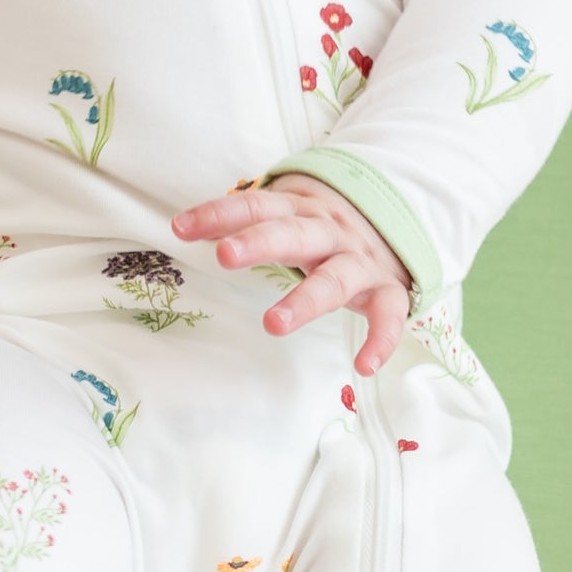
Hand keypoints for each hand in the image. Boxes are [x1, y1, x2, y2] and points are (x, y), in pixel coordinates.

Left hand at [173, 173, 411, 373]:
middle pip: (295, 233)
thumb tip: (185, 227)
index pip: (257, 205)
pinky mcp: (387, 289)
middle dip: (260, 243)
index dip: (219, 214)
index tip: (180, 228)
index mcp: (301, 209)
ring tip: (273, 324)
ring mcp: (361, 260)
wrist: (392, 224)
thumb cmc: (321, 228)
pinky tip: (364, 366)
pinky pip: (390, 314)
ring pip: (336, 277)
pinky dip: (382, 339)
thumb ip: (247, 223)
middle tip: (225, 256)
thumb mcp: (287, 215)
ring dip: (306, 299)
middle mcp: (331, 231)